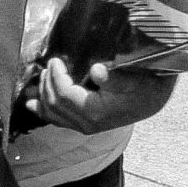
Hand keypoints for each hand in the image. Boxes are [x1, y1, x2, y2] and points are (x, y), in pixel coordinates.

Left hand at [25, 57, 176, 134]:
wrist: (155, 101)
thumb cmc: (146, 86)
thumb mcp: (136, 79)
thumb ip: (117, 77)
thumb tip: (98, 71)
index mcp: (97, 111)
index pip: (64, 95)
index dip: (56, 77)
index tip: (56, 60)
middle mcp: (87, 123)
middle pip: (54, 105)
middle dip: (47, 84)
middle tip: (49, 65)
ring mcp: (85, 126)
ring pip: (53, 114)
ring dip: (43, 95)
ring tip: (41, 78)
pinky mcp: (85, 124)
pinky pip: (58, 120)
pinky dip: (44, 110)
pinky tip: (32, 105)